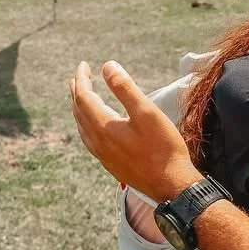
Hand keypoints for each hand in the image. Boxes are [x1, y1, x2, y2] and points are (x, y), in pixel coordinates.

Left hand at [69, 61, 203, 201]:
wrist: (171, 185)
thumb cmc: (163, 148)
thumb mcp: (147, 112)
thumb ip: (125, 88)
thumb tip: (107, 66)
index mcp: (103, 127)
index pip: (83, 97)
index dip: (82, 79)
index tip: (84, 65)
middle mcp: (97, 142)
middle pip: (79, 111)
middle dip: (77, 91)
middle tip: (80, 76)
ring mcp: (102, 155)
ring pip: (82, 126)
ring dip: (79, 108)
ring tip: (82, 96)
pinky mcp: (110, 163)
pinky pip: (89, 139)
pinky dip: (86, 124)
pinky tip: (93, 125)